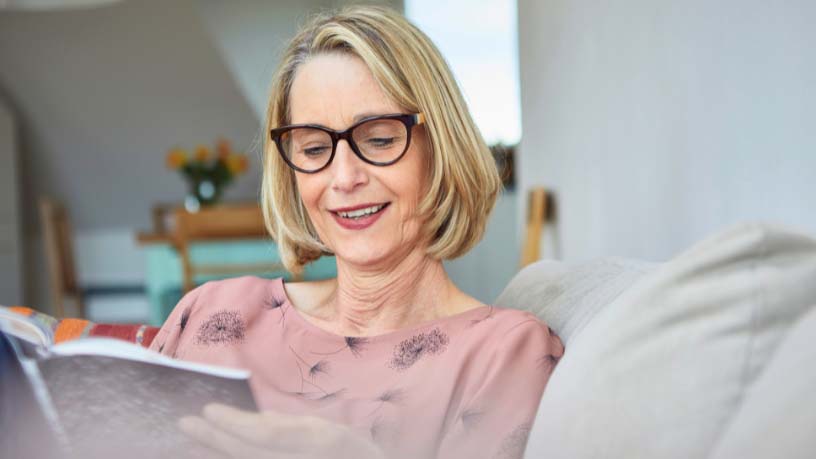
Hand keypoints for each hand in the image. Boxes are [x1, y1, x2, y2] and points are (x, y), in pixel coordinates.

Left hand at [179, 403, 385, 458]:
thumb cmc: (355, 456)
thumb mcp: (332, 433)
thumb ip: (295, 427)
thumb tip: (258, 418)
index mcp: (322, 442)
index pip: (268, 433)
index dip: (234, 422)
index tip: (207, 409)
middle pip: (250, 454)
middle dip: (214, 438)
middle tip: (185, 422)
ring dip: (215, 456)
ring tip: (191, 444)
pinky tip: (213, 456)